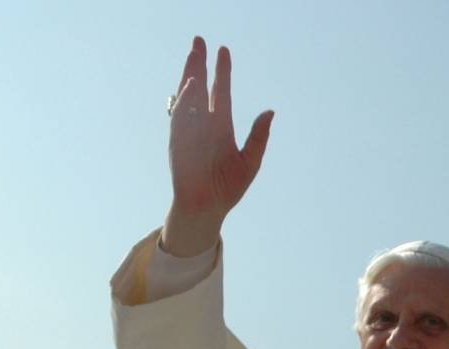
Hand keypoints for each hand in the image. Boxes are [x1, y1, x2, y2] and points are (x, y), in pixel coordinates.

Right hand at [162, 37, 274, 255]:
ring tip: (194, 52)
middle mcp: (204, 124)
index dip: (222, 72)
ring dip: (191, 73)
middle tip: (199, 39)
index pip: (222, 93)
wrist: (207, 207)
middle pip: (201, 87)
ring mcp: (190, 130)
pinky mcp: (178, 139)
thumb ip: (259, 137)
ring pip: (189, 95)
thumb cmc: (228, 188)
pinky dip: (186, 99)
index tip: (224, 51)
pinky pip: (181, 115)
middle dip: (200, 63)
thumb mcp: (250, 161)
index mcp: (222, 127)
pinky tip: (192, 83)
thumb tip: (270, 111)